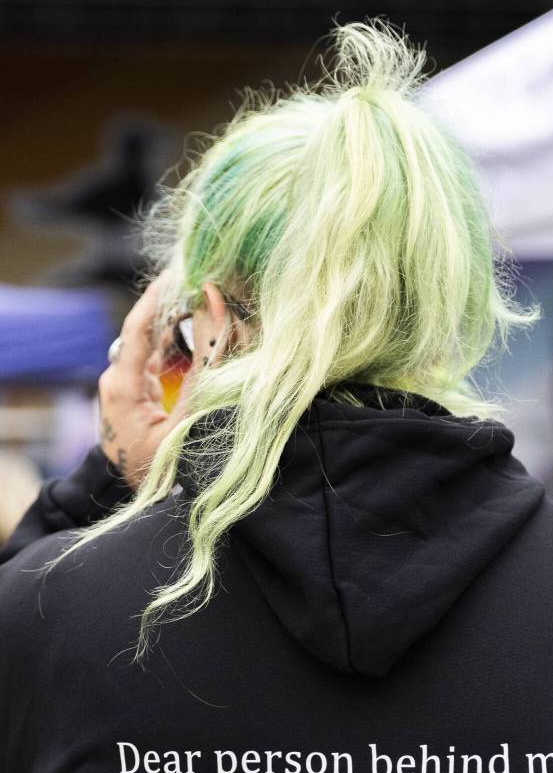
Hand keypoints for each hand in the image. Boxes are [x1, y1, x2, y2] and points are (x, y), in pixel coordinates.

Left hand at [97, 273, 224, 490]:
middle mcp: (118, 380)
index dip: (160, 295)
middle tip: (209, 288)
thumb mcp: (188, 420)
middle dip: (178, 307)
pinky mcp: (138, 393)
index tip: (184, 270)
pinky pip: (159, 359)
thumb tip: (215, 312)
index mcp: (121, 386)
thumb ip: (204, 368)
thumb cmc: (166, 467)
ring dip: (182, 325)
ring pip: (155, 343)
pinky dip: (181, 347)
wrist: (148, 502)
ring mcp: (126, 386)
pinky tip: (204, 336)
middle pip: (148, 331)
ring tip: (213, 308)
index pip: (138, 326)